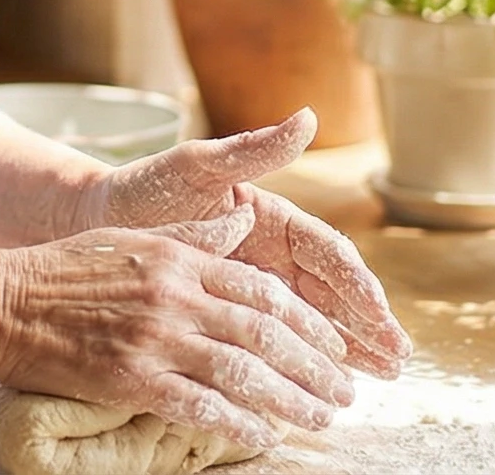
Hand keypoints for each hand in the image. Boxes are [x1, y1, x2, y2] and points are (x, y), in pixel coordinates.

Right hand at [0, 209, 354, 452]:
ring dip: (291, 399)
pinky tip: (263, 436)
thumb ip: (196, 236)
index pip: (264, 290)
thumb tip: (243, 220)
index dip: (308, 322)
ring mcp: (155, 339)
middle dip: (315, 366)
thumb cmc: (64, 269)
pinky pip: (200, 406)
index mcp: (180, 260)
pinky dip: (238, 423)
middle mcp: (176, 297)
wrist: (1, 302)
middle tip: (344, 392)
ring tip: (320, 418)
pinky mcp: (132, 378)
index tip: (335, 346)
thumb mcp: (134, 239)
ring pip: (244, 372)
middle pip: (266, 334)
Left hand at [83, 109, 412, 376]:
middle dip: (367, 323)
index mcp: (271, 217)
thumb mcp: (196, 165)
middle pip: (331, 291)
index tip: (378, 311)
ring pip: (314, 317)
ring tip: (385, 375)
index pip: (327, 252)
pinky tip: (333, 377)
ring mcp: (255, 282)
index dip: (356, 283)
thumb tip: (307, 118)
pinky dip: (307, 354)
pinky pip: (277, 334)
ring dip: (350, 343)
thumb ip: (251, 149)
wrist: (96, 220)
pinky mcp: (233, 308)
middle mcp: (272, 251)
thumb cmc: (145, 187)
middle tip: (398, 357)